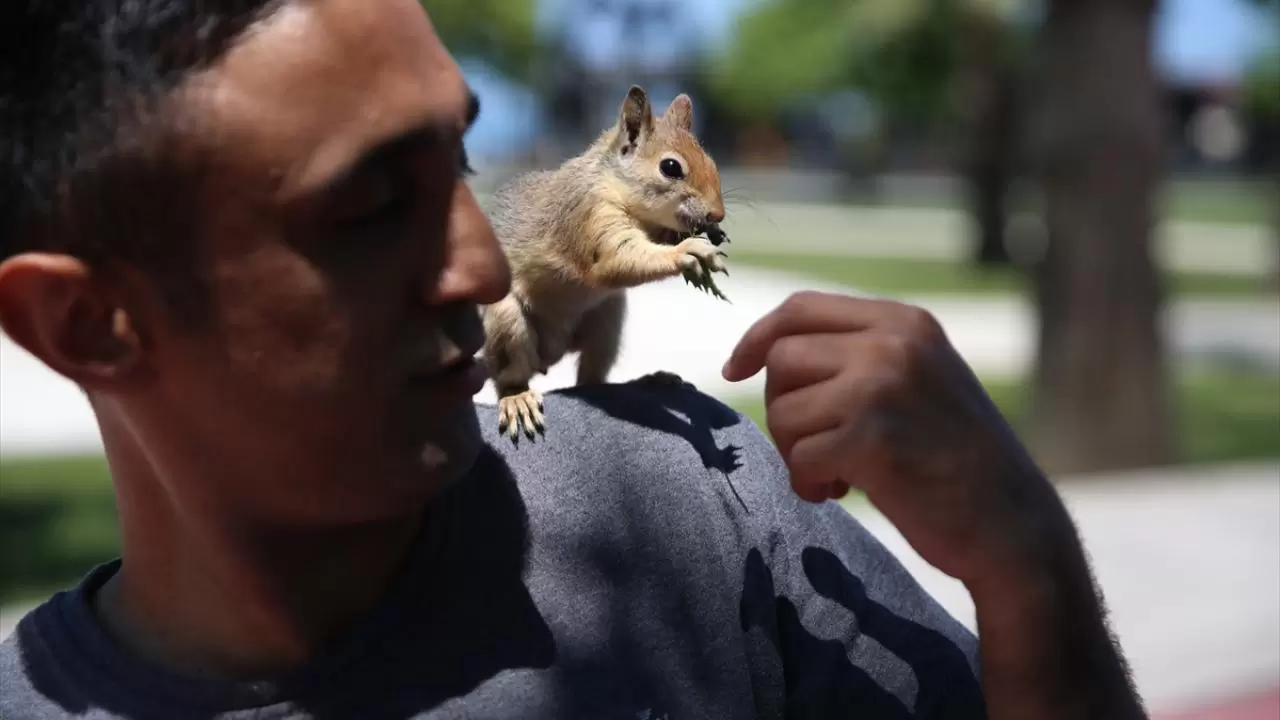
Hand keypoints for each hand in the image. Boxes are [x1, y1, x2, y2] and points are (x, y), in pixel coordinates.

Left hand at [721, 291, 1069, 587]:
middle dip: (784, 409)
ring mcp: (883, 386)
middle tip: (816, 447)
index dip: (758, 338)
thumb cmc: (954, 459)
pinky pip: (799, 457)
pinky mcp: (873, 438)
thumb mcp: (917, 379)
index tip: (735, 370)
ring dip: (795, 452)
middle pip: (783, 359)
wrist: (1011, 523)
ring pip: (783, 409)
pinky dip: (807, 483)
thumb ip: (860, 355)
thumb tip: (767, 351)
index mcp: (904, 321)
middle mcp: (893, 343)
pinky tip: (841, 492)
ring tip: (836, 473)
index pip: (801, 308)